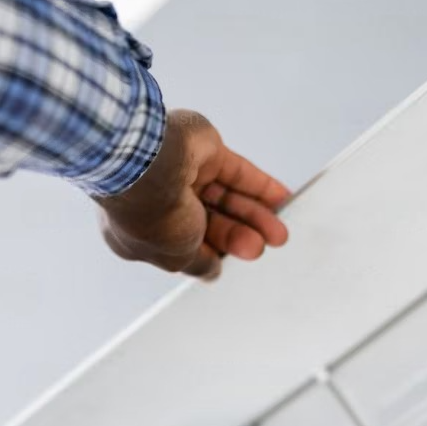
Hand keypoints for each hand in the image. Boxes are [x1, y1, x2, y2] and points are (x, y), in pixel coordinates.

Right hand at [97, 109, 290, 280]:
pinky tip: (280, 199)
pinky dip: (260, 187)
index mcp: (146, 230)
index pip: (186, 246)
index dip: (211, 254)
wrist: (150, 165)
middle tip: (258, 247)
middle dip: (238, 237)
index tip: (229, 263)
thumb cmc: (149, 213)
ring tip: (276, 233)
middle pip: (211, 223)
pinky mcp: (205, 153)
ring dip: (254, 216)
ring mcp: (184, 175)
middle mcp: (163, 201)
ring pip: (227, 199)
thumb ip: (199, 264)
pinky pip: (238, 172)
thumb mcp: (176, 257)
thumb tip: (212, 273)